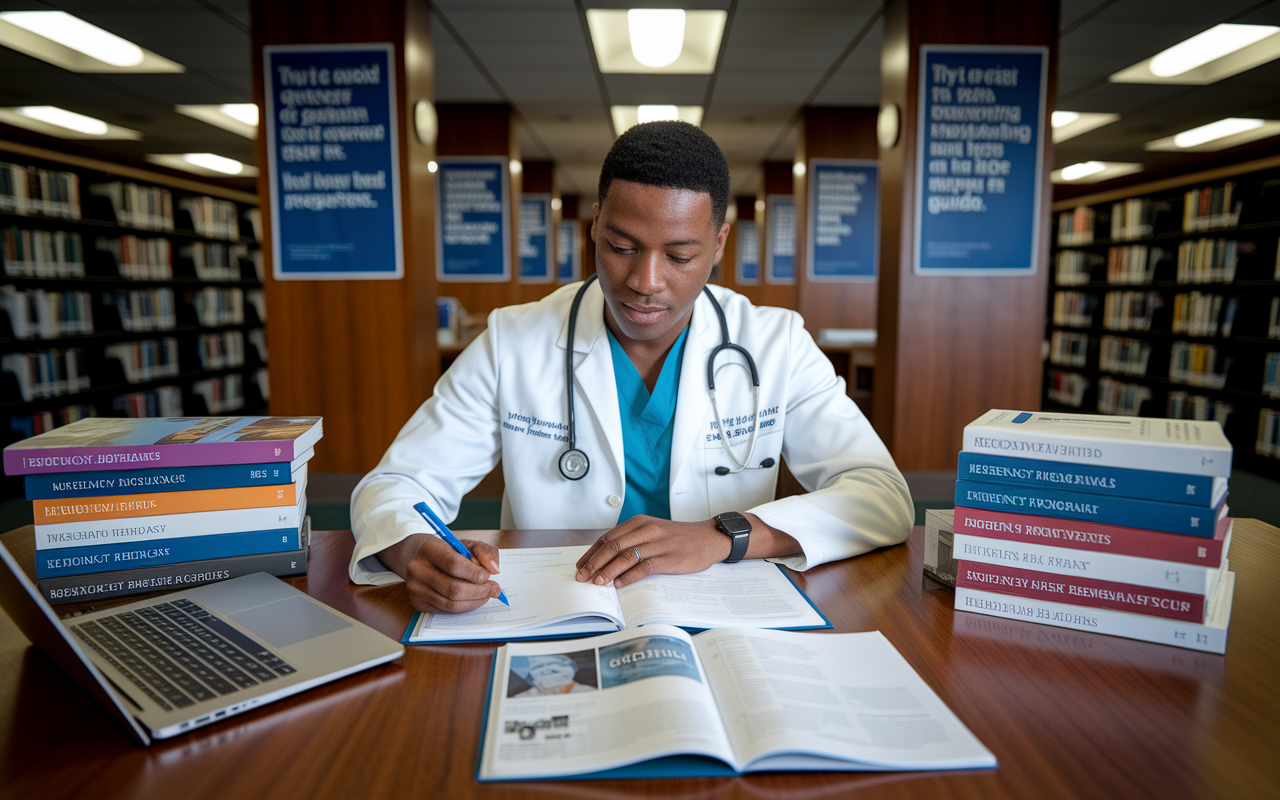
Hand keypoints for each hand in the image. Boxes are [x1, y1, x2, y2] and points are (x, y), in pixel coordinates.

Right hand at [379, 533, 503, 613]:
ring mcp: (415, 589)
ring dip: (474, 602)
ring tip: (485, 594)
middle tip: (493, 589)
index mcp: (428, 549)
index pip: (454, 565)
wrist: (413, 556)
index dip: (475, 574)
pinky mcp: (417, 603)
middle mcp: (417, 570)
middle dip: (479, 591)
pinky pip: (445, 610)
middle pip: (453, 589)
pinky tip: (470, 598)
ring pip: (451, 604)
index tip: (488, 577)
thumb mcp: (462, 543)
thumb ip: (483, 551)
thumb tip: (493, 569)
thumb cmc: (442, 550)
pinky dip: (463, 606)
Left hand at [574, 516, 731, 588]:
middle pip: (613, 546)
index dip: (591, 552)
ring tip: (597, 582)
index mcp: (639, 522)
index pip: (608, 537)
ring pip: (625, 557)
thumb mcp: (652, 531)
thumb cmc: (678, 538)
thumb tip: (606, 559)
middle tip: (582, 576)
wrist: (707, 538)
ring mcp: (657, 543)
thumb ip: (631, 540)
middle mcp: (646, 530)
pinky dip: (628, 576)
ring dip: (608, 571)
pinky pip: (643, 567)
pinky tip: (619, 584)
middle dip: (594, 563)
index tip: (580, 565)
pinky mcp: (667, 557)